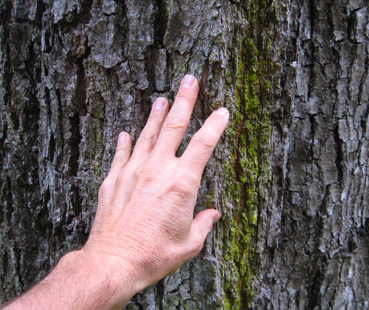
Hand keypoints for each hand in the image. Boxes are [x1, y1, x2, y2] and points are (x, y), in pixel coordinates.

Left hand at [80, 75, 228, 302]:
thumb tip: (213, 215)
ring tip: (161, 100)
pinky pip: (121, 154)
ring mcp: (133, 172)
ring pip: (147, 135)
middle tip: (189, 80)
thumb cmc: (154, 255)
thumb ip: (203, 224)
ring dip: (156, 116)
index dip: (215, 124)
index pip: (203, 145)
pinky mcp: (113, 180)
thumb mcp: (189, 244)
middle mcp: (157, 171)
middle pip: (174, 127)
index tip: (222, 111)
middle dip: (184, 101)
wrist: (113, 262)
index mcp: (181, 184)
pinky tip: (126, 133)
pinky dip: (125, 142)